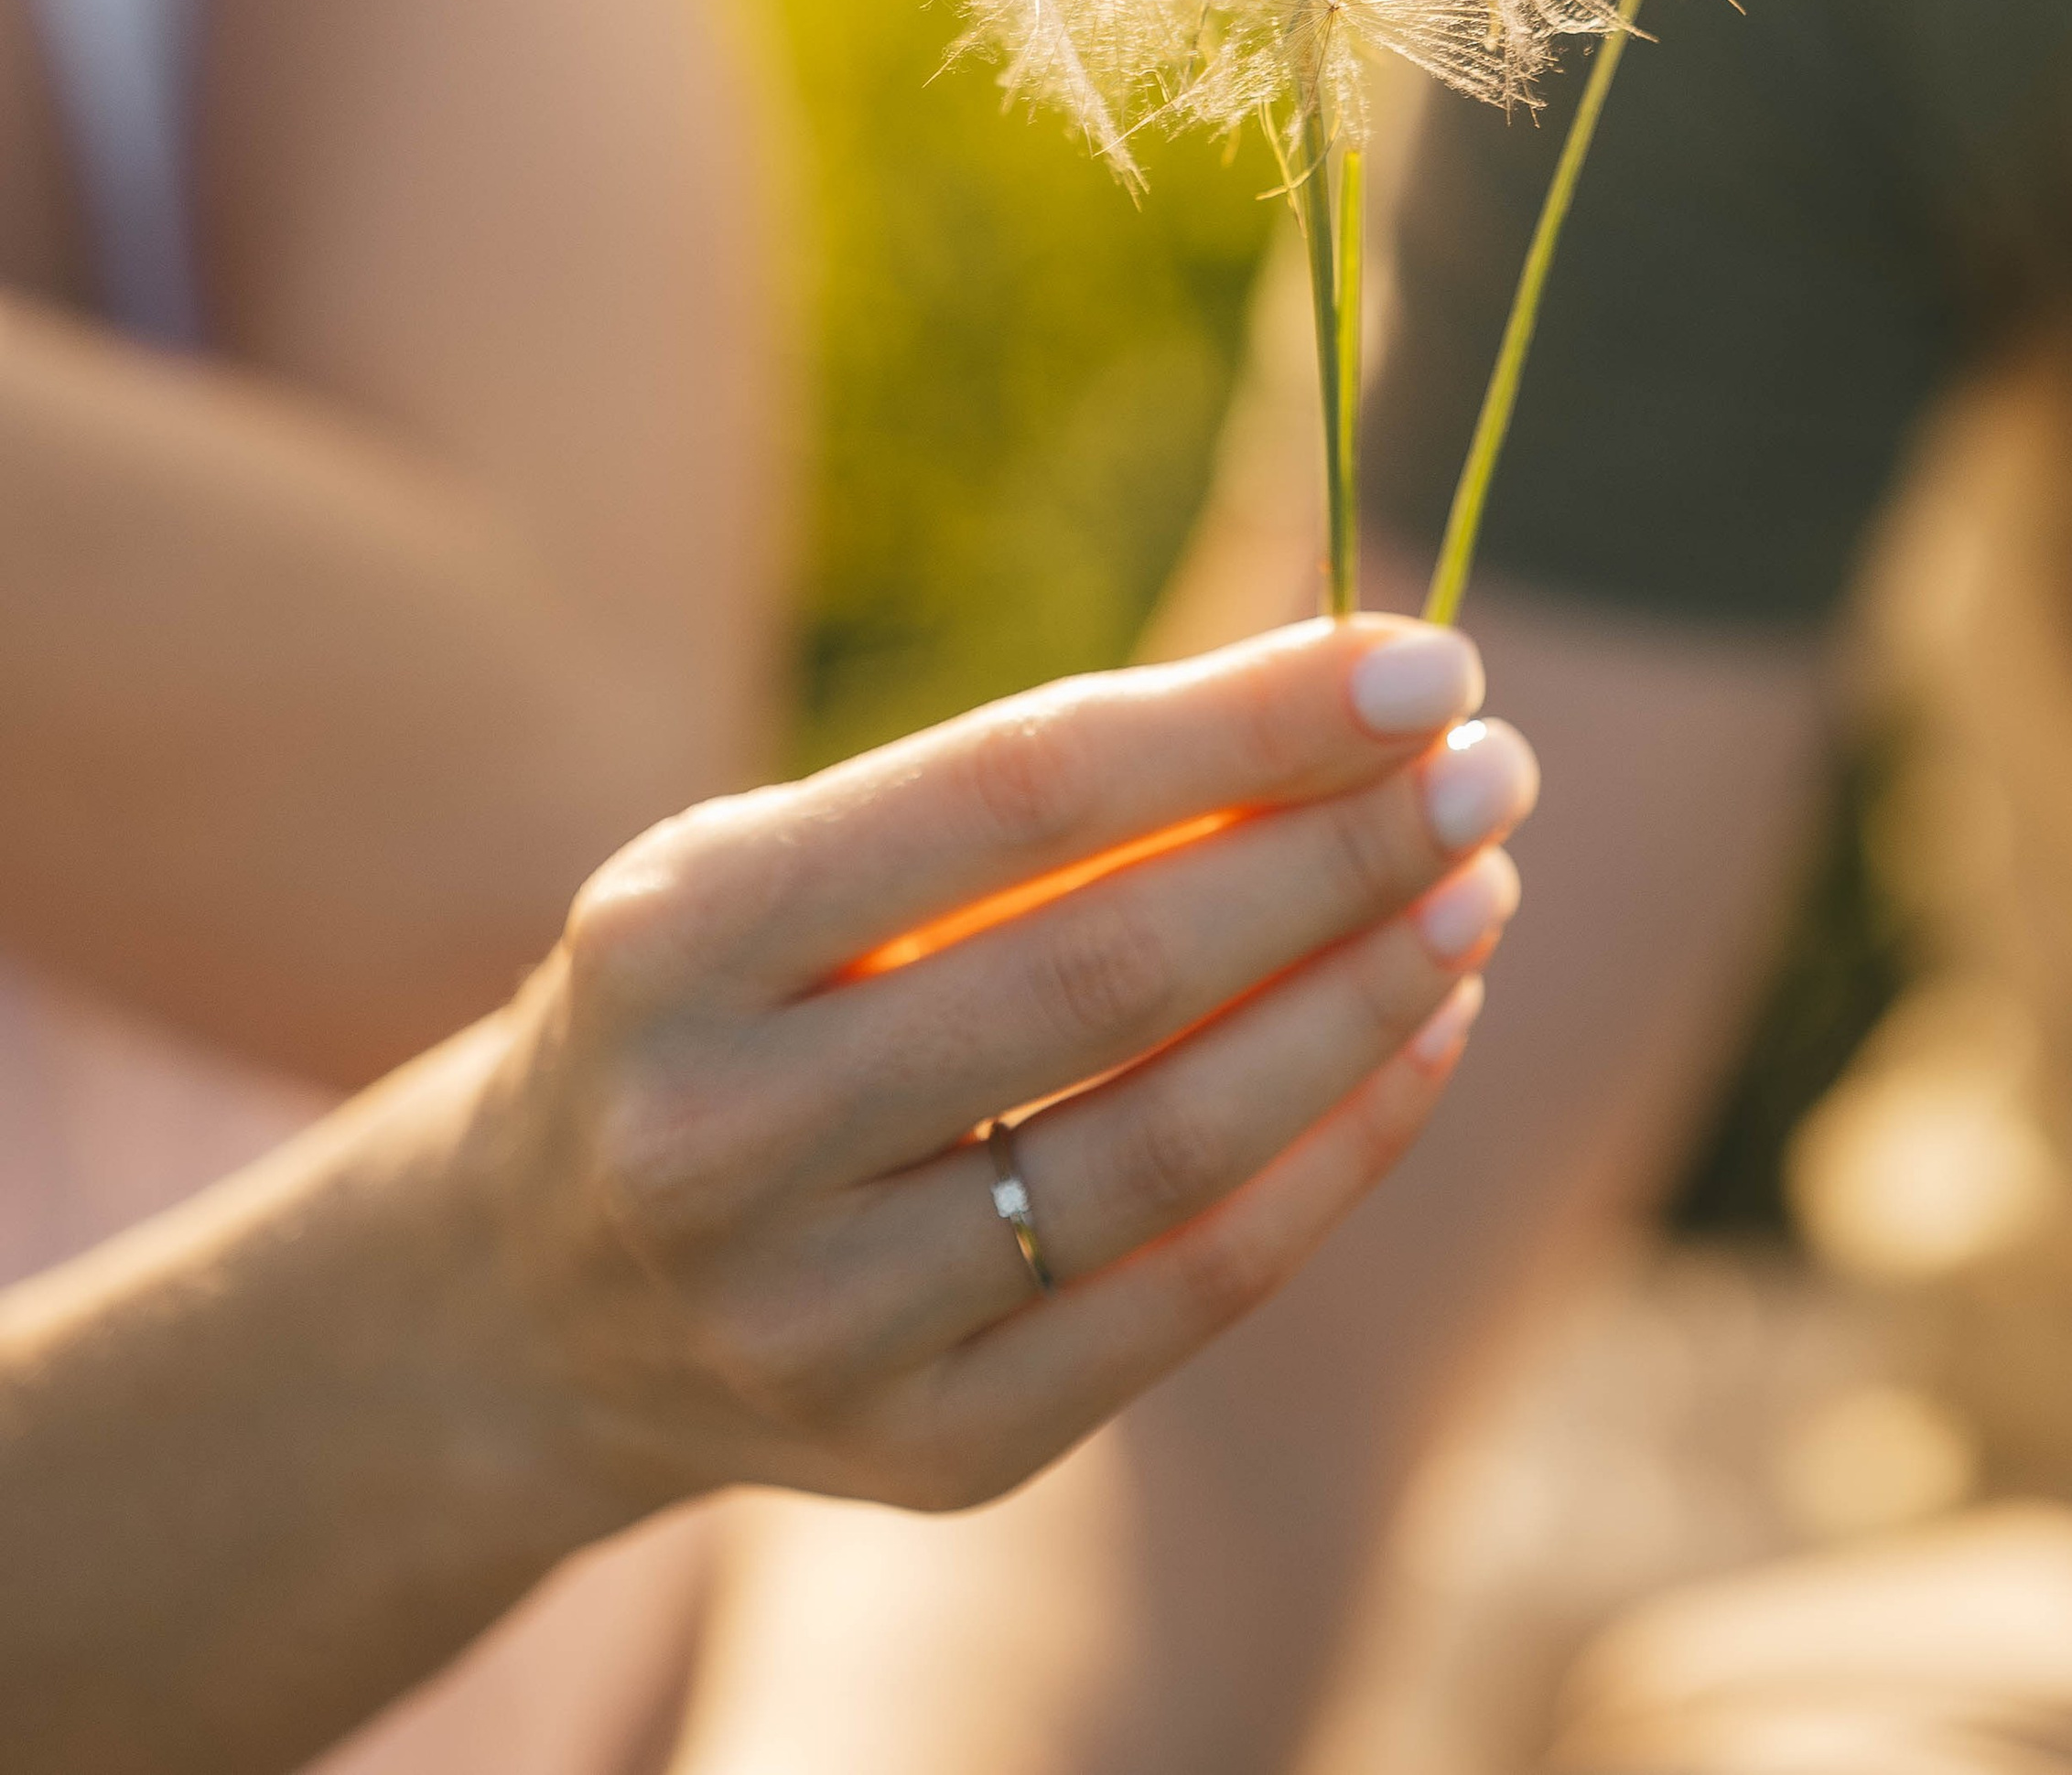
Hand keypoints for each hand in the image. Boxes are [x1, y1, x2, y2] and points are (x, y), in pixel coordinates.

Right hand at [464, 615, 1534, 1521]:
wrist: (533, 1298)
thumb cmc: (716, 1004)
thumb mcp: (778, 863)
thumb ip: (1012, 800)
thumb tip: (1335, 709)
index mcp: (675, 933)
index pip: (1019, 794)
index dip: (1243, 721)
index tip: (1421, 661)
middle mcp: (722, 1139)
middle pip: (1112, 971)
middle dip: (1339, 853)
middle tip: (1493, 764)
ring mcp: (817, 1325)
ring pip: (1169, 1151)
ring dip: (1363, 1003)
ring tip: (1479, 890)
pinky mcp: (927, 1454)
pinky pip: (1189, 1297)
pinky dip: (1335, 1158)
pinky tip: (1427, 1040)